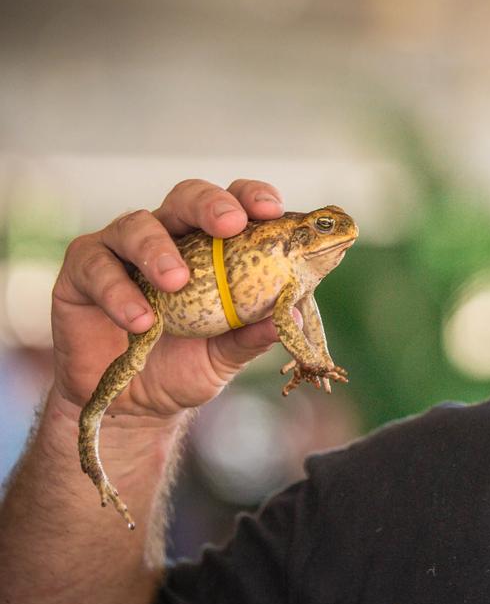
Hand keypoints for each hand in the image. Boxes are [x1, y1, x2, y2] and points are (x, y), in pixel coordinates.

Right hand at [50, 178, 285, 420]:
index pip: (234, 204)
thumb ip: (255, 333)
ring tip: (176, 282)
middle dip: (210, 205)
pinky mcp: (81, 273)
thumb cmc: (186, 365)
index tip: (272, 211)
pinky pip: (96, 266)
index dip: (252, 197)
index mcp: (211, 246)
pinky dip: (119, 291)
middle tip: (229, 225)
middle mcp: (168, 236)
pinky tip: (141, 320)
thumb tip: (293, 310)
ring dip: (159, 249)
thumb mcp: (227, 354)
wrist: (133, 407)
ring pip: (137, 225)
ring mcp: (122, 250)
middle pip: (187, 197)